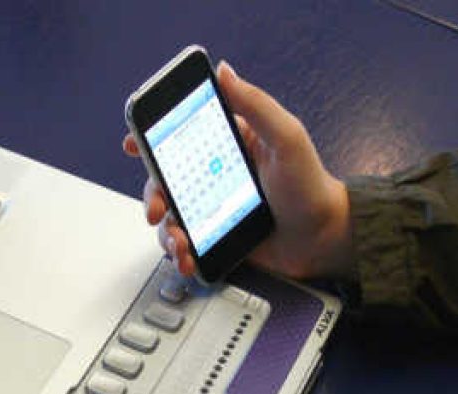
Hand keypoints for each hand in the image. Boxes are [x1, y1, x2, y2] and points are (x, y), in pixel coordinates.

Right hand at [125, 61, 353, 281]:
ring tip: (179, 242)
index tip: (135, 144)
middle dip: (153, 196)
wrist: (322, 239)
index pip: (181, 136)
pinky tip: (187, 257)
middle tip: (158, 208)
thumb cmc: (311, 187)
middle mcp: (215, 177)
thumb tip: (225, 72)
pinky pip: (184, 245)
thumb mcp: (286, 137)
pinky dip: (179, 254)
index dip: (152, 139)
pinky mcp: (214, 238)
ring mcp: (212, 210)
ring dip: (166, 232)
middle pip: (164, 182)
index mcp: (228, 147)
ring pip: (170, 218)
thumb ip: (255, 104)